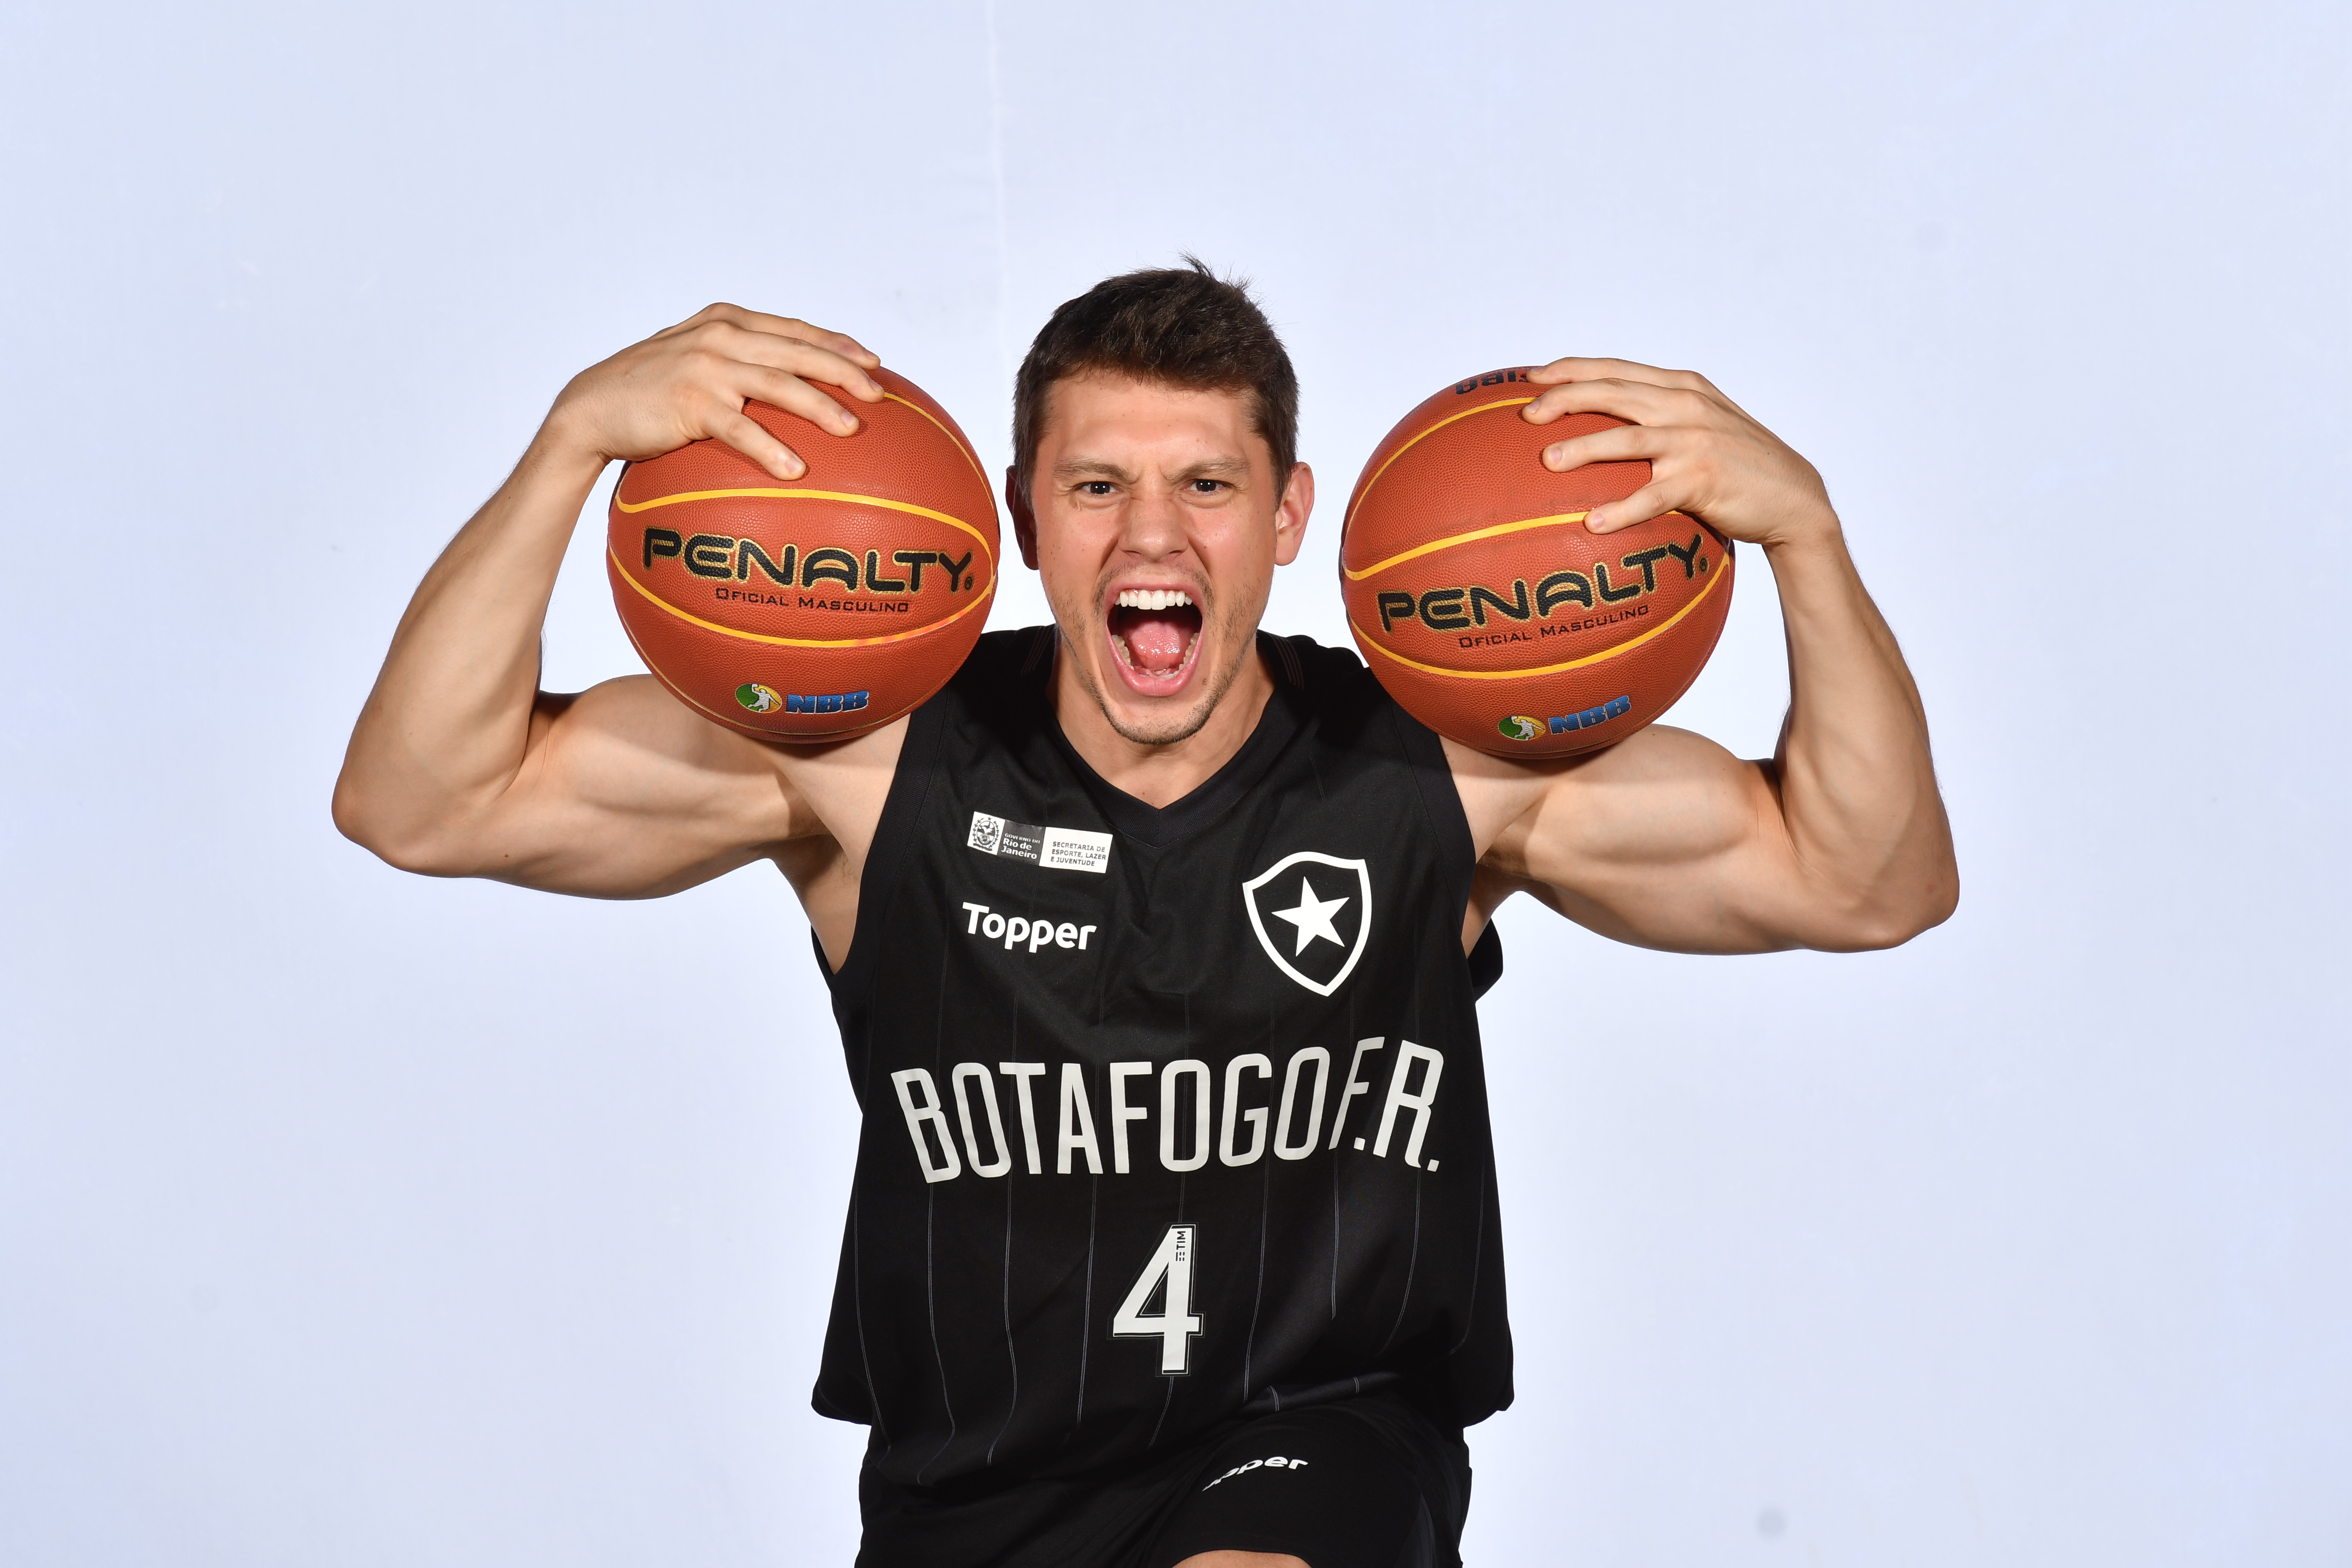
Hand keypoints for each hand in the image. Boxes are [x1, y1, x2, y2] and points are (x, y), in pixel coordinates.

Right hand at [541, 303, 884, 480]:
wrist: (591, 409)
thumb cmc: (650, 393)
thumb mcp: (696, 362)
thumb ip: (737, 362)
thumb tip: (788, 390)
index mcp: (727, 321)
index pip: (794, 329)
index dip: (837, 343)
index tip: (874, 362)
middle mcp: (720, 336)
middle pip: (797, 351)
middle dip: (844, 371)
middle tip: (878, 396)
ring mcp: (705, 366)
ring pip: (777, 383)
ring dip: (819, 407)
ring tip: (851, 430)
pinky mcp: (689, 401)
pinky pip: (740, 428)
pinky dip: (770, 448)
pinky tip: (795, 470)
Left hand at [1521, 358, 1834, 550]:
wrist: (1793, 498)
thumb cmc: (1737, 466)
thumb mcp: (1702, 425)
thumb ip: (1659, 415)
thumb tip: (1601, 425)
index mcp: (1682, 387)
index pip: (1617, 369)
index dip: (1571, 369)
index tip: (1530, 376)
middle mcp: (1686, 405)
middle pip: (1614, 393)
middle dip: (1565, 399)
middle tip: (1526, 415)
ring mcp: (1696, 441)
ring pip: (1628, 438)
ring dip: (1584, 447)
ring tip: (1547, 461)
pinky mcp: (1704, 480)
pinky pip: (1653, 496)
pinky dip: (1622, 510)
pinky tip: (1591, 524)